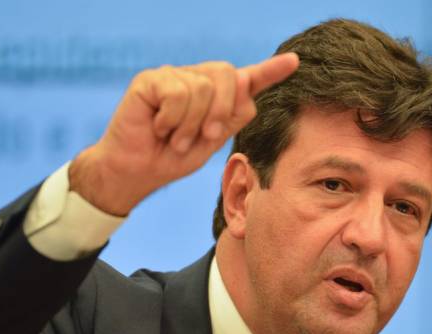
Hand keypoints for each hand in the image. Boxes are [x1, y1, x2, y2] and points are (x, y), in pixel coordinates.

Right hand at [68, 53, 298, 215]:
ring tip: (176, 138)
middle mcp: (196, 80)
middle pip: (227, 74)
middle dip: (221, 110)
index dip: (270, 70)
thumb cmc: (173, 157)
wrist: (138, 172)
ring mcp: (173, 76)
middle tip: (204, 136)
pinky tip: (158, 127)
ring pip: (201, 88)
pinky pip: (176, 92)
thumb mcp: (211, 142)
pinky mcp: (150, 80)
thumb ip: (231, 116)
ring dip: (191, 125)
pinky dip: (171, 118)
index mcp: (216, 97)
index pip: (246, 80)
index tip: (294, 62)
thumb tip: (247, 84)